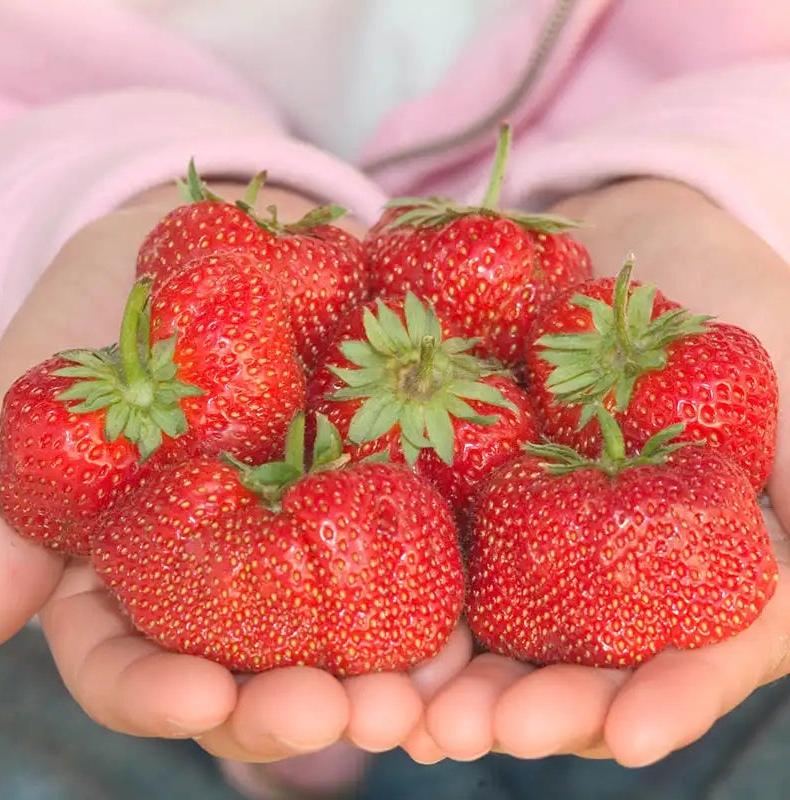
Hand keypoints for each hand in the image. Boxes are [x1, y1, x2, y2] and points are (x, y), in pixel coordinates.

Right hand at [0, 182, 472, 761]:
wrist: (206, 255)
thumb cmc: (105, 324)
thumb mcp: (47, 396)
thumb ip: (9, 503)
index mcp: (134, 579)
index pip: (132, 665)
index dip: (158, 695)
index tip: (198, 702)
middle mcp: (228, 583)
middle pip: (254, 675)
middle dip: (292, 707)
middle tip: (337, 717)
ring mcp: (309, 543)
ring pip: (345, 639)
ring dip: (385, 683)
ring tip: (417, 702)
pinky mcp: (378, 496)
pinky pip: (417, 560)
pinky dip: (444, 603)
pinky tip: (472, 630)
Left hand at [419, 178, 789, 765]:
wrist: (630, 240)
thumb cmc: (728, 300)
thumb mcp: (782, 372)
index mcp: (713, 564)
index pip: (703, 654)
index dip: (670, 700)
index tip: (624, 737)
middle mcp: (624, 573)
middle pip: (586, 670)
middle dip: (533, 710)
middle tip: (469, 733)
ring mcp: (547, 544)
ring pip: (506, 639)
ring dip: (455, 685)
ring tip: (404, 713)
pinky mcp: (480, 502)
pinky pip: (445, 559)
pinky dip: (407, 604)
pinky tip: (368, 638)